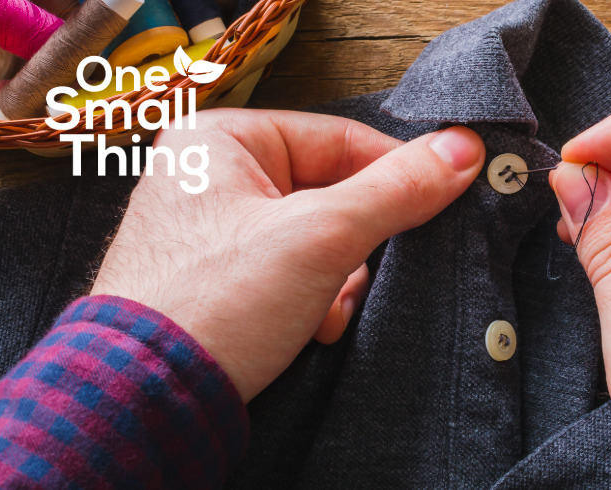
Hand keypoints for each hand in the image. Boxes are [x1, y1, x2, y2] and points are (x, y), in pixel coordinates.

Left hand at [91, 109, 484, 400]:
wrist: (148, 398)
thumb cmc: (215, 304)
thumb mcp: (320, 237)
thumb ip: (395, 191)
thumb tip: (462, 151)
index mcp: (220, 140)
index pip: (340, 139)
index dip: (397, 172)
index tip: (443, 198)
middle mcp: (212, 177)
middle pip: (331, 192)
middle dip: (356, 245)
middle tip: (360, 272)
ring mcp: (214, 231)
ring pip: (317, 239)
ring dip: (337, 280)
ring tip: (323, 309)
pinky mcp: (221, 279)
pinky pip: (292, 273)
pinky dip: (313, 301)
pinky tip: (308, 327)